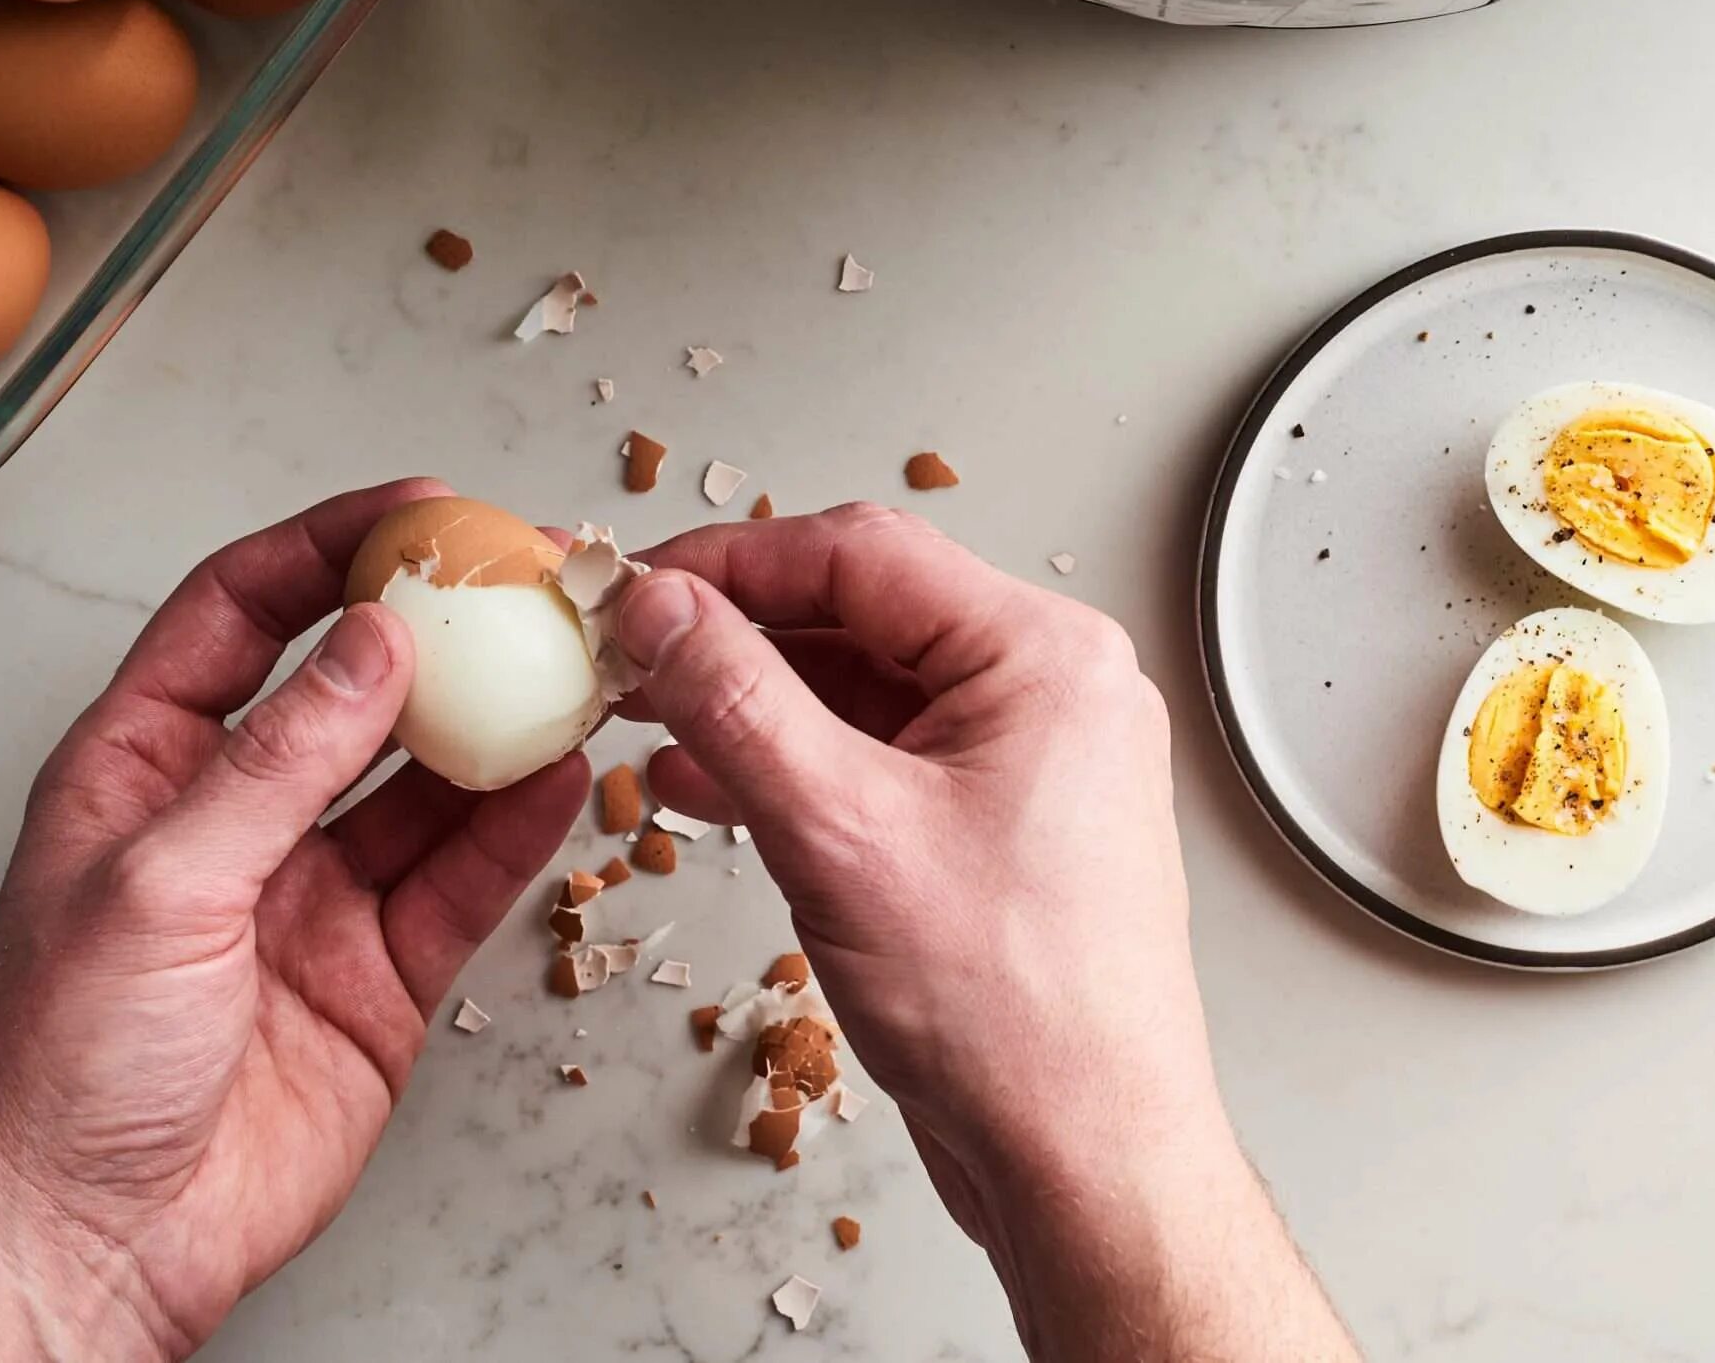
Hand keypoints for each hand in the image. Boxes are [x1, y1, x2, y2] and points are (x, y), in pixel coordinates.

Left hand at [0, 481, 587, 1361]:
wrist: (90, 1242)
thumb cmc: (56, 1070)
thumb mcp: (156, 884)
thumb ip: (277, 763)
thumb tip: (369, 647)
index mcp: (145, 766)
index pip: (241, 612)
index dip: (328, 549)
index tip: (418, 511)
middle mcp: (237, 818)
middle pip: (354, 686)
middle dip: (440, 630)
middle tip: (521, 585)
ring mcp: (315, 895)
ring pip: (426, 782)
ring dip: (495, 725)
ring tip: (566, 670)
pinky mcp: (380, 975)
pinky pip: (462, 880)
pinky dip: (517, 830)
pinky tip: (559, 780)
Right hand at [616, 505, 1358, 1361]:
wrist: (1086, 1161)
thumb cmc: (1017, 1017)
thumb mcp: (841, 835)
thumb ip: (737, 702)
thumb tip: (664, 608)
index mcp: (1046, 658)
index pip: (861, 554)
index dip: (729, 564)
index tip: (633, 588)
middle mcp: (1051, 692)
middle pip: (862, 612)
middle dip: (735, 635)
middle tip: (628, 653)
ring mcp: (1027, 762)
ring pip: (863, 688)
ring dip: (752, 703)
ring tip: (645, 718)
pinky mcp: (994, 827)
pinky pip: (878, 759)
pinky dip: (792, 765)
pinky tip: (706, 785)